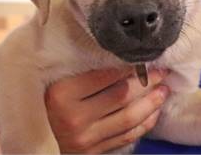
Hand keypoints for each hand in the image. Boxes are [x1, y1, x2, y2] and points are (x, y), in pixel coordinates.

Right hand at [45, 68, 169, 152]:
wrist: (36, 136)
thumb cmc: (49, 102)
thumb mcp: (60, 81)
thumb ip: (85, 71)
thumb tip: (121, 56)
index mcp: (62, 94)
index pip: (105, 76)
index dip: (129, 67)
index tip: (143, 58)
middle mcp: (73, 117)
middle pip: (121, 96)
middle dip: (146, 83)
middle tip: (162, 72)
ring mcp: (84, 138)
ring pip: (128, 118)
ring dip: (151, 104)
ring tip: (164, 91)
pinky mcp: (93, 152)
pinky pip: (125, 137)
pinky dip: (143, 124)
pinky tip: (153, 113)